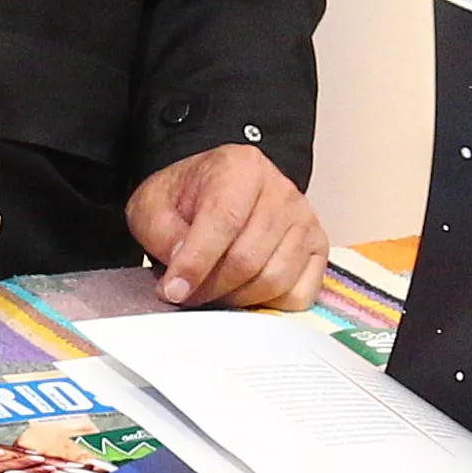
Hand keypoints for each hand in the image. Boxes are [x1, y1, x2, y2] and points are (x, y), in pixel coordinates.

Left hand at [125, 142, 328, 308]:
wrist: (216, 190)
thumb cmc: (187, 199)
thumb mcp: (153, 205)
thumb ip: (162, 234)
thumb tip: (182, 275)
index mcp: (240, 168)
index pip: (223, 222)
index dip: (196, 263)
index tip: (173, 291)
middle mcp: (281, 191)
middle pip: (249, 259)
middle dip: (211, 288)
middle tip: (186, 294)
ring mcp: (305, 220)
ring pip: (275, 280)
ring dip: (237, 299)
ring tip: (213, 292)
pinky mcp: (318, 247)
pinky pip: (299, 294)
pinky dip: (269, 304)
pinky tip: (245, 291)